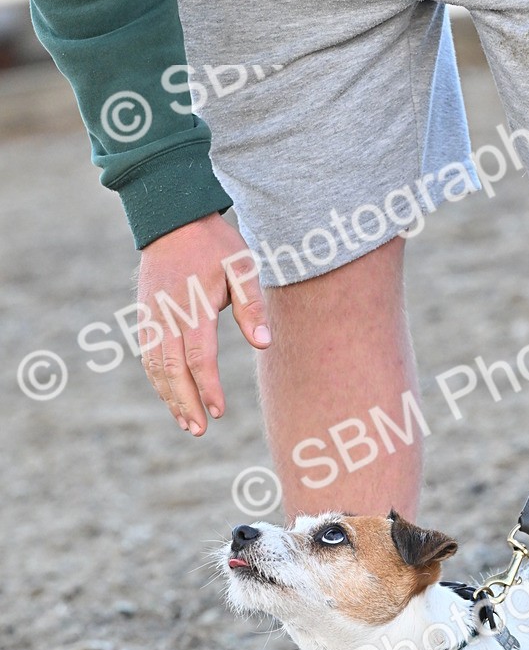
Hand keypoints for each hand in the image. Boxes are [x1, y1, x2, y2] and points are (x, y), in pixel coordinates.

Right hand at [137, 213, 270, 435]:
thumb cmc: (214, 245)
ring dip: (170, 397)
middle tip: (199, 430)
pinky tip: (171, 397)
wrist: (171, 219)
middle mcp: (166, 316)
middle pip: (173, 370)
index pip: (199, 358)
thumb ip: (252, 306)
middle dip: (186, 402)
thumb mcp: (242, 266)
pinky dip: (158, 380)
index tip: (218, 412)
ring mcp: (150, 317)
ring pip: (156, 367)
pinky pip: (148, 356)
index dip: (209, 388)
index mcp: (193, 307)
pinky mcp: (143, 316)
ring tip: (186, 423)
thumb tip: (263, 344)